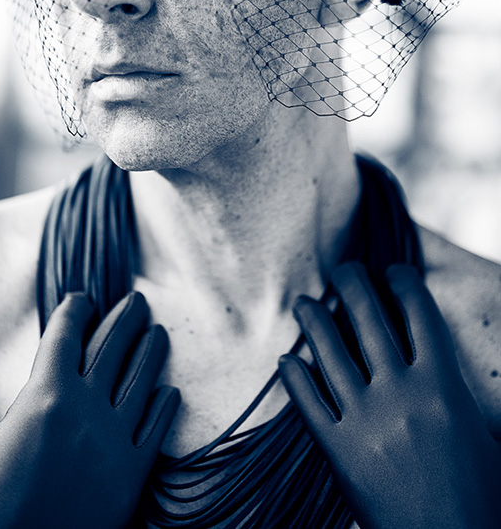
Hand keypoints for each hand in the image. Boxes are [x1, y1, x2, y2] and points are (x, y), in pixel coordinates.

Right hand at [0, 291, 179, 528]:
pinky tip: (168, 392)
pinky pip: (156, 431)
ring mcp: (113, 445)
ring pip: (142, 382)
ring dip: (151, 353)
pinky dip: (164, 407)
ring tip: (158, 333)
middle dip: (125, 320)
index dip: (75, 312)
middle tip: (137, 301)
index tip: (82, 299)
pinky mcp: (130, 480)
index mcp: (43, 398)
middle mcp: (86, 412)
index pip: (66, 336)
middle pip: (113, 349)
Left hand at [279, 262, 500, 528]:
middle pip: (369, 319)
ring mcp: (366, 421)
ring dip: (313, 320)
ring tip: (303, 302)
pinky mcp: (339, 451)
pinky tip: (286, 360)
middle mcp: (401, 394)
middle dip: (352, 284)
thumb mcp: (484, 433)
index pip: (418, 313)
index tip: (391, 270)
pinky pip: (308, 404)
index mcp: (443, 386)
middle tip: (341, 268)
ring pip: (330, 352)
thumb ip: (457, 391)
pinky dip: (294, 377)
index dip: (402, 283)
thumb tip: (443, 361)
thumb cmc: (480, 498)